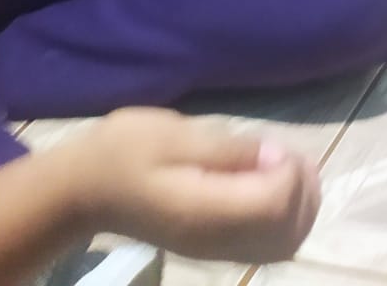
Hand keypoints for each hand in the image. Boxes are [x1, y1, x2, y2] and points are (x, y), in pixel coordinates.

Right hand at [69, 109, 322, 264]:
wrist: (84, 190)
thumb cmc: (124, 151)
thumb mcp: (174, 135)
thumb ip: (228, 150)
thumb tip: (275, 157)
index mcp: (202, 212)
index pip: (273, 205)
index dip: (288, 173)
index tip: (273, 146)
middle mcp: (215, 241)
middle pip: (287, 231)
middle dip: (303, 190)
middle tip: (290, 155)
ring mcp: (216, 251)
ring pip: (285, 246)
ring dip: (302, 207)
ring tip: (289, 170)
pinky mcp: (216, 250)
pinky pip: (270, 249)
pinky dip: (289, 221)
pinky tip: (277, 189)